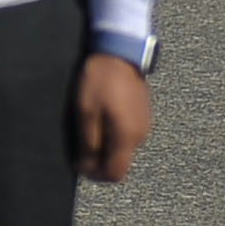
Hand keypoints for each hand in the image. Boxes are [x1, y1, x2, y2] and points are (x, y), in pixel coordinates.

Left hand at [74, 54, 152, 182]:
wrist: (120, 51)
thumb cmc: (100, 81)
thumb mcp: (86, 111)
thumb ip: (89, 143)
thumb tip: (86, 167)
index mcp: (127, 137)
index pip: (115, 174)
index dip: (96, 174)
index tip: (79, 162)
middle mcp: (140, 136)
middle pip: (119, 161)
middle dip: (99, 158)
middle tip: (80, 140)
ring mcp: (144, 124)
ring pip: (122, 147)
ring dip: (105, 144)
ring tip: (89, 123)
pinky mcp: (143, 113)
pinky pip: (126, 133)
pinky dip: (112, 131)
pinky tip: (101, 114)